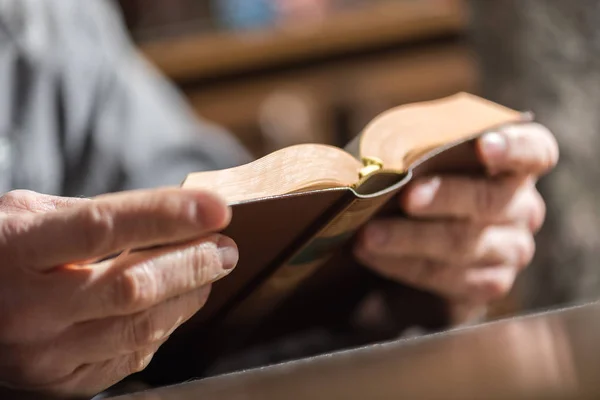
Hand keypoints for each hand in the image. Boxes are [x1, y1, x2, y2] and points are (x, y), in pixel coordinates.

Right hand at [0, 188, 237, 396]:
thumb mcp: (23, 215)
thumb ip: (89, 213)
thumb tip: (169, 218)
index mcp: (16, 250)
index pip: (102, 228)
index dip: (165, 216)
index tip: (215, 208)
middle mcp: (28, 309)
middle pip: (132, 287)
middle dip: (192, 263)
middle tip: (225, 247)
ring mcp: (43, 355)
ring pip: (140, 328)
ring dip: (189, 296)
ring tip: (209, 270)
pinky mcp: (60, 384)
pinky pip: (130, 359)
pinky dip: (164, 328)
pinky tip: (176, 304)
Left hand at [355, 123, 558, 322]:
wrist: (428, 245)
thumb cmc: (427, 184)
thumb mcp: (427, 159)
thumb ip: (420, 148)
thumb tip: (384, 153)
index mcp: (517, 165)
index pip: (534, 151)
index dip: (512, 147)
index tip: (484, 146)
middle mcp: (523, 207)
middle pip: (488, 200)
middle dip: (443, 197)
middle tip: (406, 197)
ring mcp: (511, 249)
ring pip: (462, 244)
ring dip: (408, 239)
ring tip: (368, 235)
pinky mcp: (489, 284)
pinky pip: (444, 277)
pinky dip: (400, 264)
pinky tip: (370, 255)